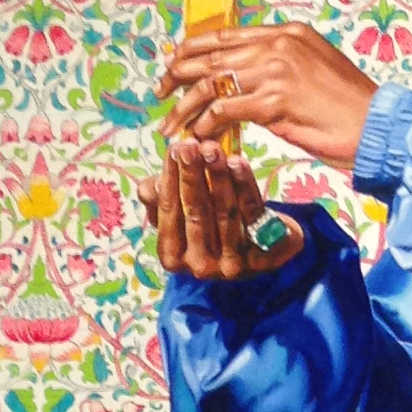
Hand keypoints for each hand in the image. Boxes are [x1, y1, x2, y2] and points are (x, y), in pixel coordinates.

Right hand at [142, 140, 305, 282]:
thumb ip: (160, 200)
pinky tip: (237, 162)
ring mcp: (231, 265)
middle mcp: (199, 266)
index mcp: (173, 258)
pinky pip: (252, 214)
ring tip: (212, 148)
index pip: (168, 213)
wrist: (259, 249)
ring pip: (224, 212)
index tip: (173, 149)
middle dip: (192, 175)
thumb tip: (149, 186)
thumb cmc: (210, 226)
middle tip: (191, 145)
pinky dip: (245, 185)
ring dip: (217, 176)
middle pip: (195, 213)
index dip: (170, 179)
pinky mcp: (261, 258)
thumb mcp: (179, 216)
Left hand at [160, 20, 379, 170]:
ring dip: (184, 108)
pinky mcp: (276, 99)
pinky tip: (197, 137)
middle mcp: (280, 44)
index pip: (225, 35)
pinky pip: (224, 110)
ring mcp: (278, 69)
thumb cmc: (350, 110)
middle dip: (176, 76)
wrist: (379, 128)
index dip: (192, 50)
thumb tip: (242, 83)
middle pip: (210, 56)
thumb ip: (278, 70)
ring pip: (211, 83)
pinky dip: (204, 124)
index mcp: (288, 33)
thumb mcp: (313, 74)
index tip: (172, 66)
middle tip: (159, 95)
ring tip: (170, 127)